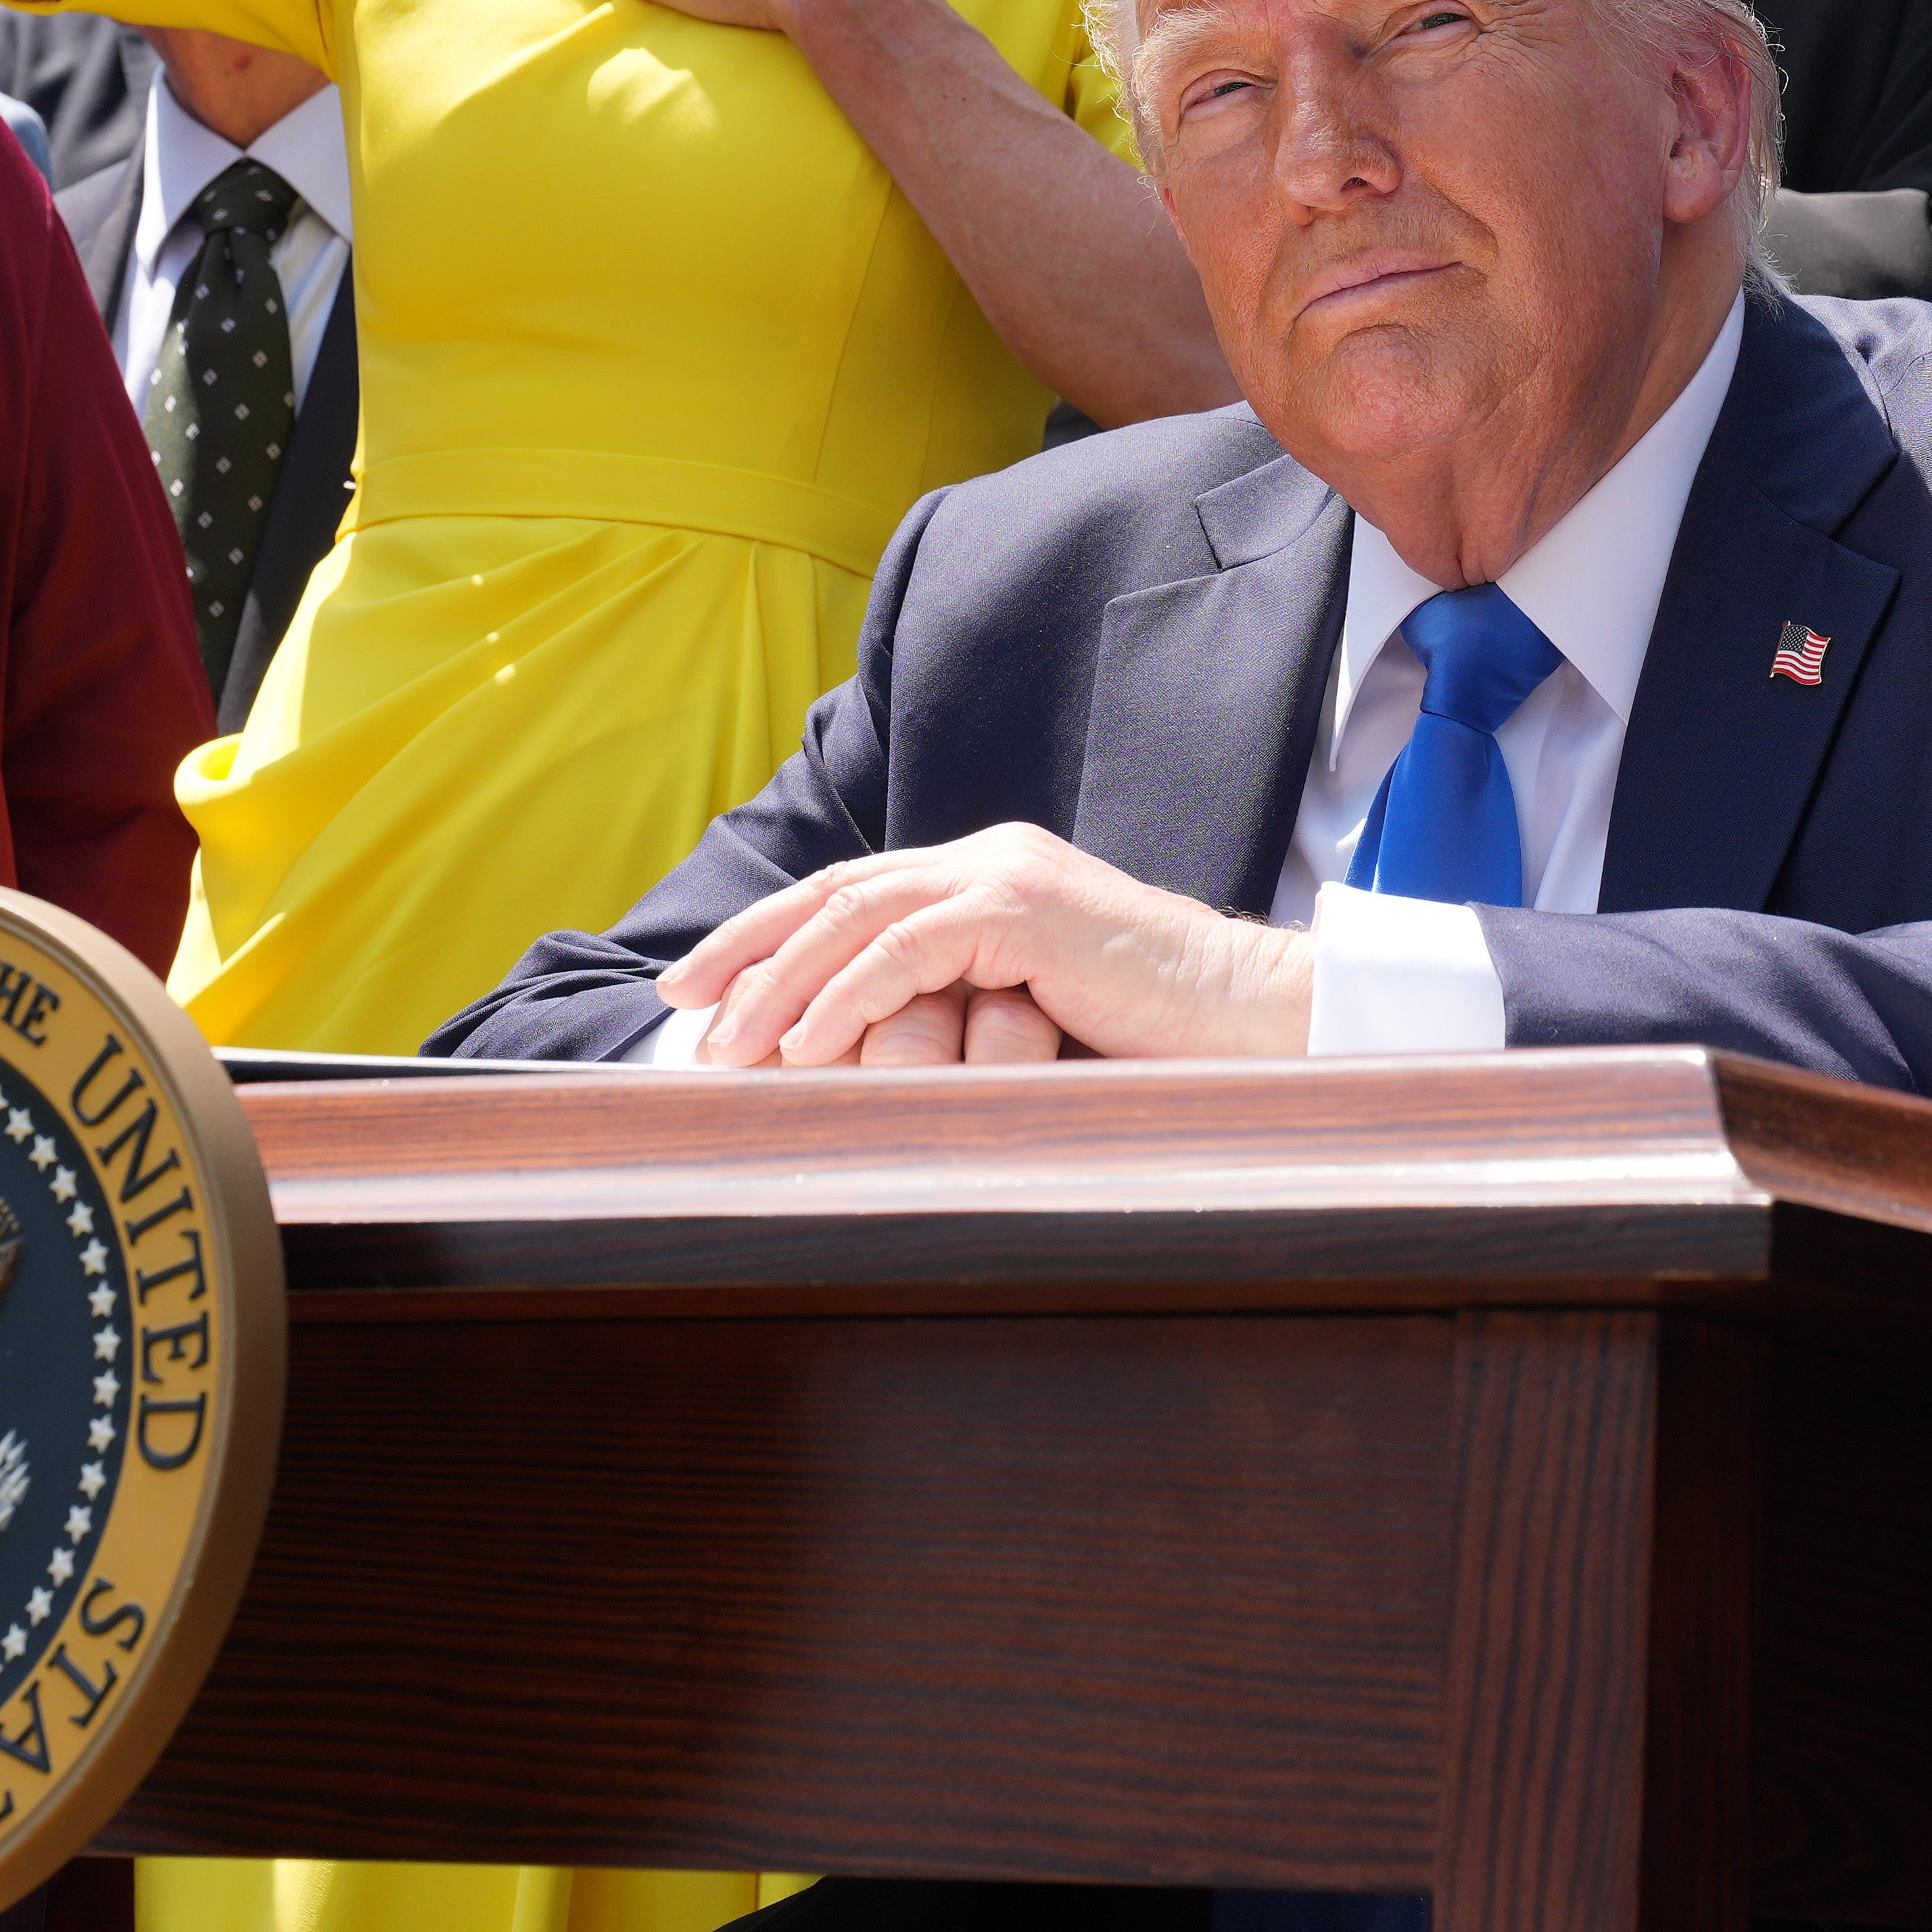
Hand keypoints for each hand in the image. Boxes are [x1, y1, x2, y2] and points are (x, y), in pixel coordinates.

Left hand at [655, 826, 1310, 1066]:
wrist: (1249, 1019)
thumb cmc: (1150, 1040)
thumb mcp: (1027, 1020)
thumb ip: (956, 1015)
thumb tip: (866, 1071)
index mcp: (983, 879)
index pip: (850, 895)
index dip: (768, 938)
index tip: (701, 991)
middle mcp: (985, 860)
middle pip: (835, 892)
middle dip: (749, 949)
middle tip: (683, 1004)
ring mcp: (1006, 876)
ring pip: (859, 914)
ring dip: (783, 982)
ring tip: (729, 1042)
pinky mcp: (1025, 909)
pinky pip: (911, 946)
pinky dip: (848, 994)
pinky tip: (807, 1043)